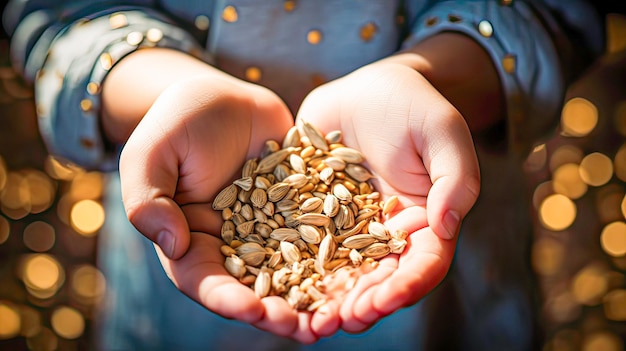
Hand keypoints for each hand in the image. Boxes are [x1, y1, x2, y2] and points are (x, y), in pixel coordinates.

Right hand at [118, 75, 325, 342]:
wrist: (222, 98)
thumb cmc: (176, 122)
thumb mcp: (150, 154)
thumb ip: (148, 199)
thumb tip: (172, 244)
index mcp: (192, 240)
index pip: (204, 280)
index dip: (227, 299)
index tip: (253, 310)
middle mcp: (232, 243)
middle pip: (253, 286)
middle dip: (278, 311)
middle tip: (305, 329)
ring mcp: (269, 228)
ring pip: (291, 270)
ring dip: (312, 295)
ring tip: (338, 315)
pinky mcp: (299, 209)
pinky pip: (318, 234)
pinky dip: (336, 254)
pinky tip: (359, 268)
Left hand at [295, 60, 480, 331]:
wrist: (368, 86)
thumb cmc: (414, 106)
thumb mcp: (443, 133)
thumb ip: (454, 179)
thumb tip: (446, 226)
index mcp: (423, 221)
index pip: (422, 264)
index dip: (404, 287)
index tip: (382, 301)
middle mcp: (384, 232)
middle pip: (378, 278)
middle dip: (362, 303)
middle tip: (340, 322)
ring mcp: (347, 226)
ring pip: (339, 271)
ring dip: (327, 298)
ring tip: (309, 321)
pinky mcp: (313, 213)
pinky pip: (303, 244)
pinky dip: (293, 267)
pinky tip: (277, 285)